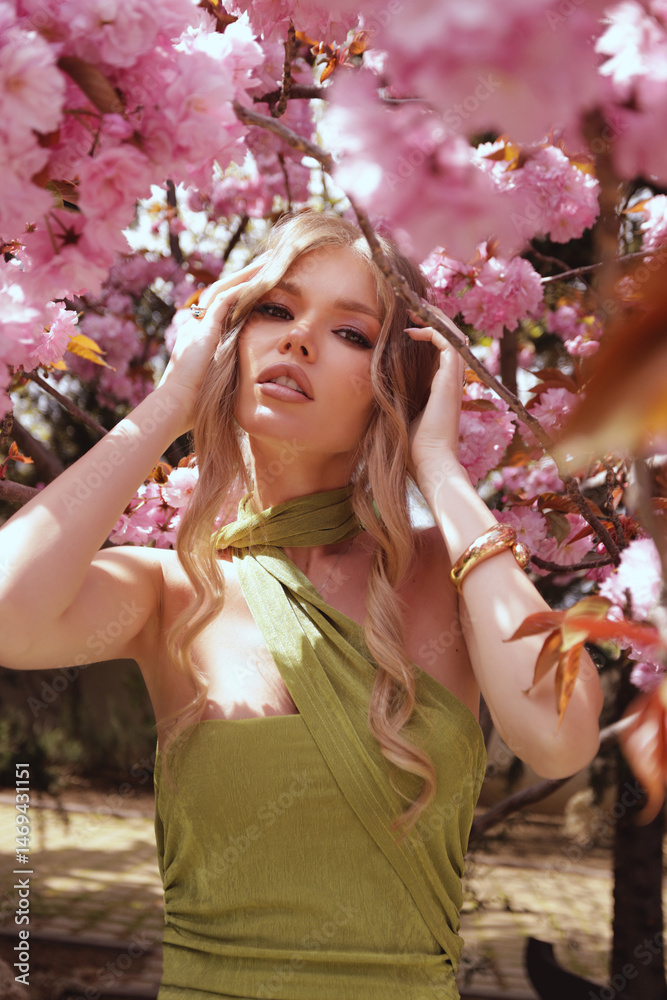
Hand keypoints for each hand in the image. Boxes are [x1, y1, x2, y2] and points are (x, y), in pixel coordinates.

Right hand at [156, 256, 266, 431]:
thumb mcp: (216, 385)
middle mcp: (196, 326)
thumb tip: (247, 383)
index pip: (221, 308)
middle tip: (268, 263)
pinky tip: (260, 278)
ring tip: (268, 263)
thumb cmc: (195, 406)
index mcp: (198, 338)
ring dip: (246, 275)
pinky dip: (243, 288)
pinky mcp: (203, 329)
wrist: (176, 406)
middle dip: (245, 277)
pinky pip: (226, 300)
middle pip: (223, 292)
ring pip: (225, 289)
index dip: (239, 295)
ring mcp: (198, 325)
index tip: (258, 286)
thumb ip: (227, 375)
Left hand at [405, 304, 467, 483]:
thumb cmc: (411, 448)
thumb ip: (391, 398)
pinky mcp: (451, 378)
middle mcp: (450, 380)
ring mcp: (453, 379)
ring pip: (452, 335)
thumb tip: (369, 387)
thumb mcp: (397, 415)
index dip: (426, 333)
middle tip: (411, 306)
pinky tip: (411, 331)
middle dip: (432, 319)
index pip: (439, 351)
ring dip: (434, 319)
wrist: (429, 463)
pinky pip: (448, 343)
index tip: (404, 325)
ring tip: (414, 308)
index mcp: (440, 388)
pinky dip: (432, 332)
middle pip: (448, 338)